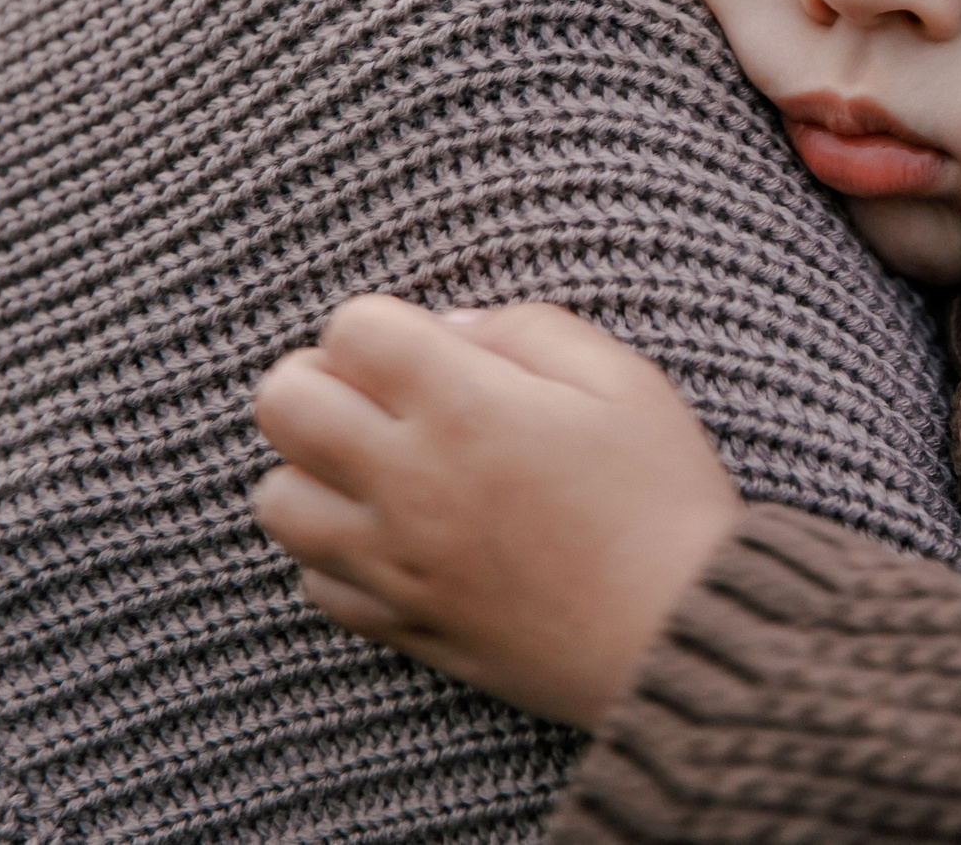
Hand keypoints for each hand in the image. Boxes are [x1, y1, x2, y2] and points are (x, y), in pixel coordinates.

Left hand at [250, 295, 740, 730]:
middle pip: (282, 404)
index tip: (426, 346)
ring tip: (378, 469)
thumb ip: (530, 329)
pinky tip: (399, 538)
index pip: (350, 329)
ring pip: (277, 500)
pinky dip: (339, 553)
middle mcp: (410, 482)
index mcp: (466, 406)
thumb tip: (450, 329)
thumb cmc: (665, 499)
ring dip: (314, 470)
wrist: (683, 636)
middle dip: (321, 380)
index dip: (383, 324)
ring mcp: (395, 562)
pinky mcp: (402, 625)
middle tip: (380, 395)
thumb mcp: (624, 380)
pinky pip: (315, 583)